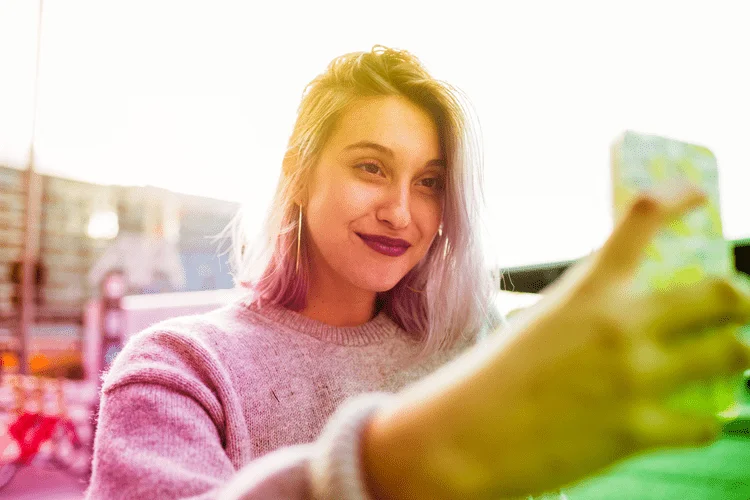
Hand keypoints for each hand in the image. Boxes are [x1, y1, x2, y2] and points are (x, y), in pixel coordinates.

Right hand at [362, 183, 749, 498]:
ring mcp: (636, 378)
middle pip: (720, 293)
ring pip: (732, 353)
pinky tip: (694, 423)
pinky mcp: (639, 431)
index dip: (680, 197)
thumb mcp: (538, 323)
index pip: (644, 217)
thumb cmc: (492, 377)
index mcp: (588, 288)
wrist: (464, 438)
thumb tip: (629, 312)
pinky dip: (704, 424)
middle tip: (735, 307)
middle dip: (738, 299)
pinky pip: (706, 425)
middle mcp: (621, 324)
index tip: (697, 197)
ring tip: (725, 359)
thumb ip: (586, 310)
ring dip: (734, 355)